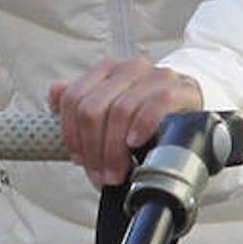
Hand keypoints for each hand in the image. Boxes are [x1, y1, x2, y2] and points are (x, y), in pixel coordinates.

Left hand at [48, 58, 202, 186]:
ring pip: (120, 111)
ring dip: (114, 150)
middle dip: (92, 148)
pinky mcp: (180, 89)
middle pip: (93, 109)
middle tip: (100, 174)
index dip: (71, 134)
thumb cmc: (141, 115)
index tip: (78, 159)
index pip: (73, 99)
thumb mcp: (108, 109)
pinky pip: (156, 104)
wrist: (188, 106)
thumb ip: (78, 103)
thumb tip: (54, 92)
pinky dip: (142, 126)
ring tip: (117, 172)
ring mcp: (155, 76)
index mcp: (105, 71)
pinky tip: (135, 143)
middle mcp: (128, 69)